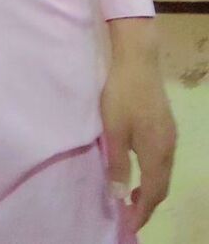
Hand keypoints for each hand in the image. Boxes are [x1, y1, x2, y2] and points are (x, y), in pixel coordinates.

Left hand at [100, 50, 176, 232]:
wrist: (137, 59)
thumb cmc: (122, 95)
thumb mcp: (114, 131)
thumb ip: (118, 164)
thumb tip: (119, 195)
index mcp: (157, 153)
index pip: (152, 193)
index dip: (141, 212)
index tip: (128, 225)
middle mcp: (168, 148)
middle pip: (161, 186)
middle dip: (147, 204)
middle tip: (129, 214)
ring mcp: (169, 135)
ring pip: (163, 172)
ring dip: (150, 188)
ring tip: (131, 195)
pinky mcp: (166, 124)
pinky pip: (163, 159)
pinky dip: (153, 173)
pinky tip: (139, 168)